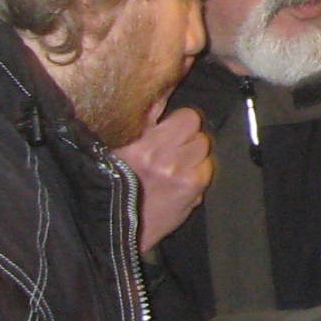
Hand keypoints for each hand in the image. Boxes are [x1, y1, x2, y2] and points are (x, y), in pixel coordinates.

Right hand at [116, 107, 213, 253]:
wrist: (115, 228)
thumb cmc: (113, 182)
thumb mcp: (120, 147)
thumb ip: (144, 120)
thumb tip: (164, 91)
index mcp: (143, 144)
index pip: (188, 116)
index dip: (179, 123)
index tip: (168, 131)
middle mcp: (164, 159)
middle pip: (199, 131)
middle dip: (187, 138)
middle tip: (170, 150)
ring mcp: (182, 175)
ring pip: (205, 149)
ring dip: (193, 156)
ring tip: (173, 167)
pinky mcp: (193, 191)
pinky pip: (207, 170)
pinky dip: (197, 174)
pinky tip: (178, 182)